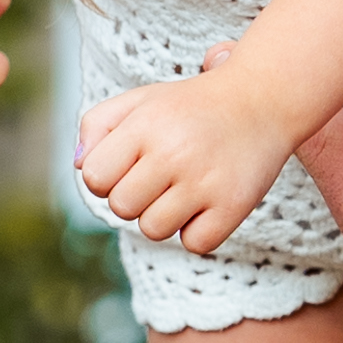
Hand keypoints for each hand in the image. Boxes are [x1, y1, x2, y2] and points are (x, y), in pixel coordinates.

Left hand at [75, 56, 299, 256]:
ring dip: (164, 216)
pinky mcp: (233, 206)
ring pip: (153, 230)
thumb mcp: (141, 100)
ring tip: (184, 188)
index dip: (106, 176)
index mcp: (145, 125)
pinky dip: (199, 230)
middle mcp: (173, 152)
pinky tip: (209, 202)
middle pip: (121, 207)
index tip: (129, 165)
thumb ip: (98, 126)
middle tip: (160, 177)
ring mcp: (204, 181)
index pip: (94, 177)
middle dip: (134, 197)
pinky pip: (194, 243)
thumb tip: (79, 166)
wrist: (264, 99)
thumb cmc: (191, 106)